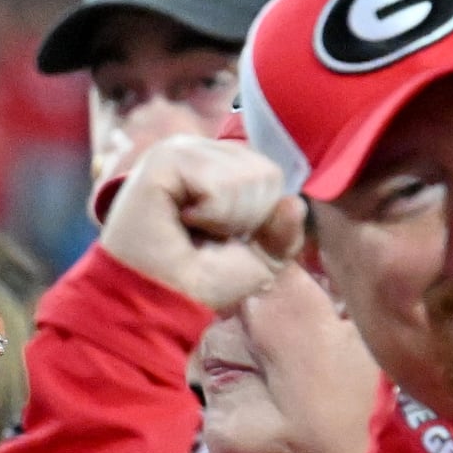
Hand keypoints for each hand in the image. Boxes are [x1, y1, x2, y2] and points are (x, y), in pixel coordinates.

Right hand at [100, 134, 302, 317]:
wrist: (159, 302)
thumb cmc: (199, 282)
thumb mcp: (260, 260)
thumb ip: (285, 230)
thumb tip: (294, 202)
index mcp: (217, 164)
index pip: (270, 174)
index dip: (258, 216)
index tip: (222, 239)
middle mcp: (199, 150)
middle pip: (265, 173)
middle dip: (246, 218)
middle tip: (205, 237)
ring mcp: (180, 150)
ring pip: (247, 177)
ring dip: (227, 219)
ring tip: (190, 231)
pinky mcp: (165, 160)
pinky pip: (221, 184)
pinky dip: (212, 214)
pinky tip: (181, 222)